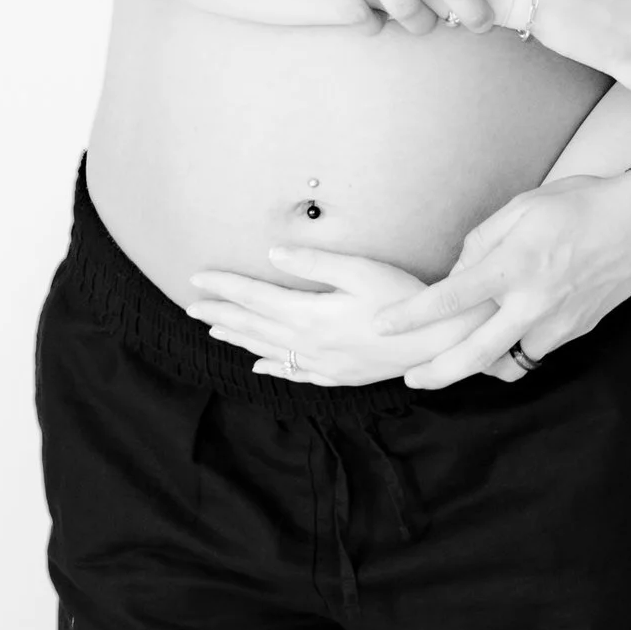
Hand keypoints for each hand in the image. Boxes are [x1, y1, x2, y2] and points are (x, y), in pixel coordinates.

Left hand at [189, 248, 513, 386]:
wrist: (440, 342)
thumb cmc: (405, 299)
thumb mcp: (362, 270)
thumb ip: (315, 262)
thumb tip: (273, 254)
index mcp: (310, 315)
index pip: (254, 299)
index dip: (223, 287)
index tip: (196, 279)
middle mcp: (310, 344)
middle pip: (254, 327)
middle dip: (220, 315)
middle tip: (191, 307)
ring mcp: (324, 363)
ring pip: (269, 351)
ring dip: (239, 339)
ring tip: (213, 331)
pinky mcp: (340, 375)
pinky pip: (296, 374)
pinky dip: (272, 368)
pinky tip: (259, 366)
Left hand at [372, 172, 630, 388]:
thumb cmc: (580, 204)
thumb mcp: (522, 207)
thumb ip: (482, 242)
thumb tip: (457, 273)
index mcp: (513, 265)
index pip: (450, 299)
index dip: (410, 316)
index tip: (382, 326)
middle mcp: (533, 301)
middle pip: (474, 354)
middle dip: (437, 372)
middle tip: (412, 379)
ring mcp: (557, 322)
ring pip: (506, 358)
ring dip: (479, 361)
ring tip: (457, 356)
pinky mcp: (575, 331)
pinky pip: (534, 349)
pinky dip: (514, 346)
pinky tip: (506, 334)